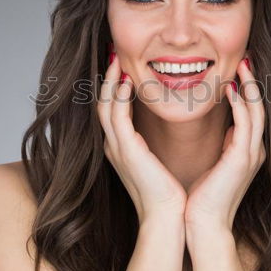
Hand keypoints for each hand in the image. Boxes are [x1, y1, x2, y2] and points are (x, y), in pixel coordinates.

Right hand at [97, 54, 186, 223]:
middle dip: (106, 78)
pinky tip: (126, 79)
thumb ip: (152, 144)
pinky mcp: (125, 149)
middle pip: (102, 103)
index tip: (122, 67)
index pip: (112, 110)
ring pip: (104, 104)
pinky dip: (118, 95)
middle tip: (113, 54)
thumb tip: (164, 128)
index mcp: (121, 148)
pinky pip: (116, 115)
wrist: (168, 217)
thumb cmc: (168, 193)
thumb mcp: (157, 162)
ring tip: (117, 58)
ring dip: (110, 80)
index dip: (113, 87)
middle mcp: (113, 146)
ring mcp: (116, 147)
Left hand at [184, 57, 266, 232]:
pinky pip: (246, 125)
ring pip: (256, 112)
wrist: (202, 225)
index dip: (247, 90)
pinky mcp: (242, 160)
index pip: (250, 113)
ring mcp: (251, 155)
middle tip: (246, 57)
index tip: (238, 69)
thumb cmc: (203, 198)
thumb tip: (225, 128)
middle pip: (258, 107)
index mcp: (246, 151)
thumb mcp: (216, 164)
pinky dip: (241, 105)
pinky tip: (231, 89)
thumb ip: (224, 145)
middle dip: (253, 82)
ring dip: (250, 86)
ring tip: (243, 64)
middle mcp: (254, 151)